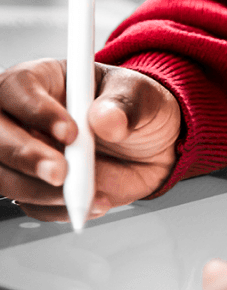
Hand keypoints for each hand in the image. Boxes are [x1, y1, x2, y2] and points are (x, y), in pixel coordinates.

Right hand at [0, 59, 180, 219]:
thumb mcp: (142, 94)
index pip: (19, 88)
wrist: (150, 146)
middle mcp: (23, 116)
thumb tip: (105, 120)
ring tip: (82, 193)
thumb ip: (126, 103)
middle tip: (61, 172)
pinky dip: (56, 209)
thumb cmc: (135, 108)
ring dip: (38, 190)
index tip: (70, 132)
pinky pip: (29, 204)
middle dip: (25, 156)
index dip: (37, 111)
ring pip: (4, 175)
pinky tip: (89, 203)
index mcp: (43, 80)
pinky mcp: (32, 185)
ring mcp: (24, 152)